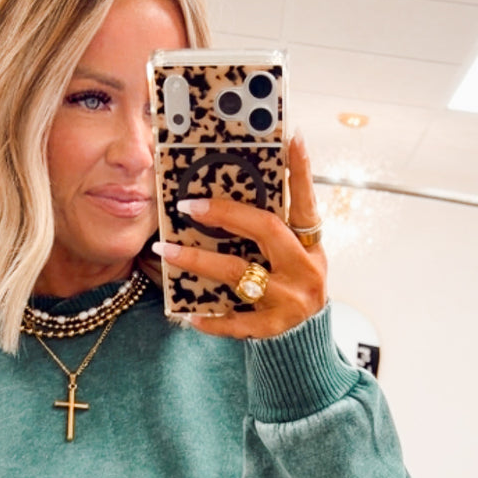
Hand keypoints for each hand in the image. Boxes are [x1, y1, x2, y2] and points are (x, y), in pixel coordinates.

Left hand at [152, 131, 326, 339]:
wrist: (306, 339)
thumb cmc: (293, 286)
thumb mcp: (295, 255)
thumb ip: (275, 229)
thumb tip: (241, 188)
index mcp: (310, 245)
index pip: (305, 202)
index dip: (301, 171)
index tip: (292, 138)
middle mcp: (304, 269)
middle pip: (264, 229)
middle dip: (224, 214)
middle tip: (188, 205)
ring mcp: (289, 300)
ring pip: (238, 273)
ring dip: (198, 261)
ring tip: (167, 250)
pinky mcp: (273, 328)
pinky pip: (236, 321)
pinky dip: (212, 318)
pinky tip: (188, 314)